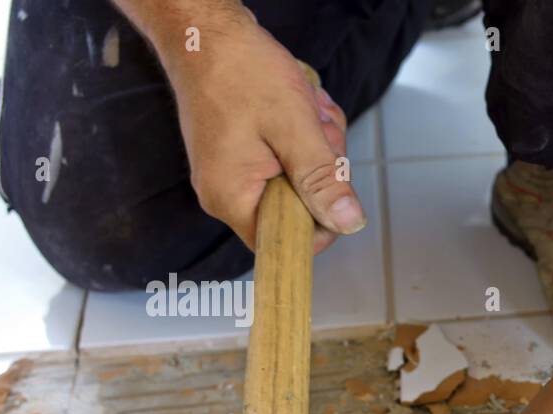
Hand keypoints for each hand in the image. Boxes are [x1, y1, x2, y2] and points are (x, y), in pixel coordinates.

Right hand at [159, 8, 364, 251]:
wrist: (204, 29)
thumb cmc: (239, 71)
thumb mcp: (295, 129)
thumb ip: (322, 181)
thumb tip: (348, 223)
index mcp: (232, 198)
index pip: (285, 243)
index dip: (320, 222)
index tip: (332, 183)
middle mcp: (227, 192)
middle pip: (299, 208)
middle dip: (321, 168)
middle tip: (316, 130)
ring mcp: (234, 171)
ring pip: (300, 178)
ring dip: (317, 144)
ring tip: (306, 109)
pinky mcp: (242, 152)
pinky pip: (288, 157)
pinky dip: (304, 133)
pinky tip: (300, 105)